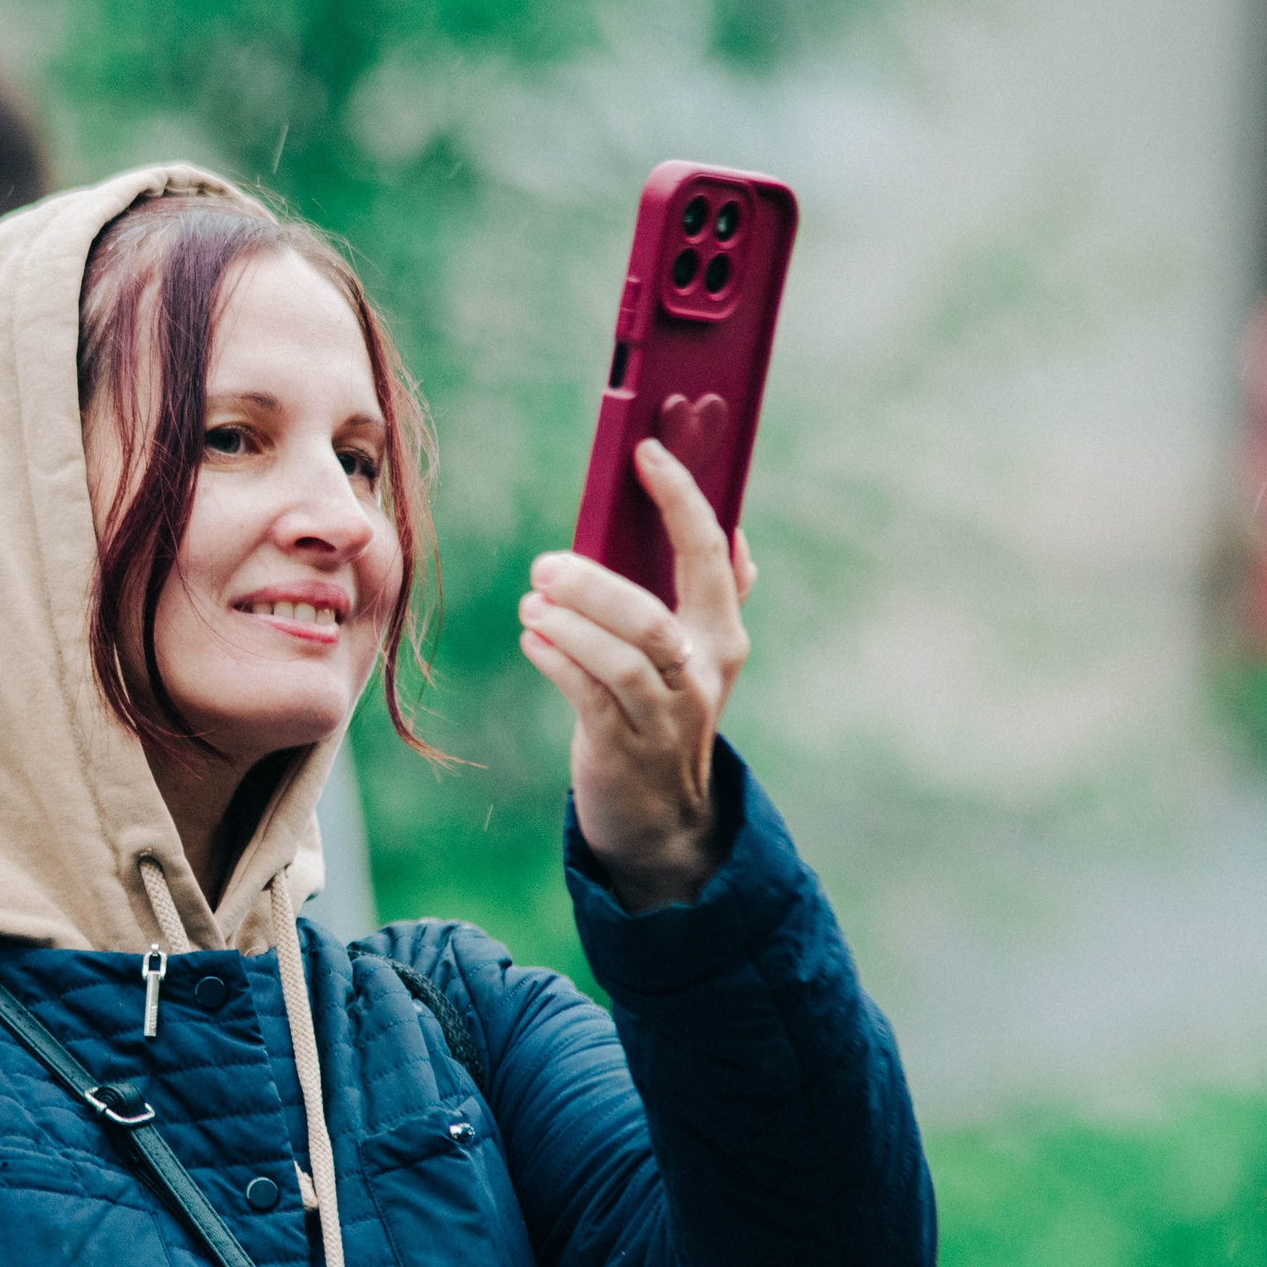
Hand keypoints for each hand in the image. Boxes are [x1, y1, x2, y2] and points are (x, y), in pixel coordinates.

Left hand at [519, 438, 756, 912]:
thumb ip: (715, 596)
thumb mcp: (701, 657)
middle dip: (594, 584)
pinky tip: (533, 641)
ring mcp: (665, 714)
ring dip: (566, 624)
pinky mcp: (623, 746)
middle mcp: (702, 672)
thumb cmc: (666, 712)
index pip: (711, 553)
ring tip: (532, 606)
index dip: (681, 498)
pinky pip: (587, 695)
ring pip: (619, 658)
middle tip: (545, 567)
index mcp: (722, 634)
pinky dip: (555, 660)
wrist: (663, 816)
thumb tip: (734, 528)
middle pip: (652, 616)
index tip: (646, 451)